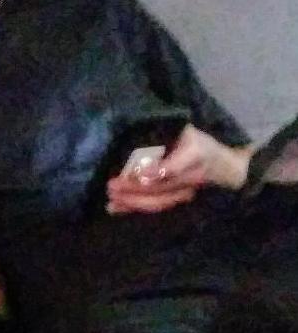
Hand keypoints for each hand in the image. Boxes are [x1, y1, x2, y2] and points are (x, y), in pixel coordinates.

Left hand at [107, 124, 252, 214]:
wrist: (222, 165)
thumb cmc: (196, 141)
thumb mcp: (185, 130)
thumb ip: (165, 130)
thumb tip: (134, 123)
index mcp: (194, 153)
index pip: (175, 166)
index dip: (157, 171)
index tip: (138, 171)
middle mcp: (191, 176)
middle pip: (161, 187)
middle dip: (134, 188)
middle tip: (111, 185)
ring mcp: (185, 191)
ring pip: (158, 202)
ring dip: (131, 201)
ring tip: (110, 198)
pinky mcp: (178, 200)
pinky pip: (155, 207)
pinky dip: (133, 208)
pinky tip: (114, 208)